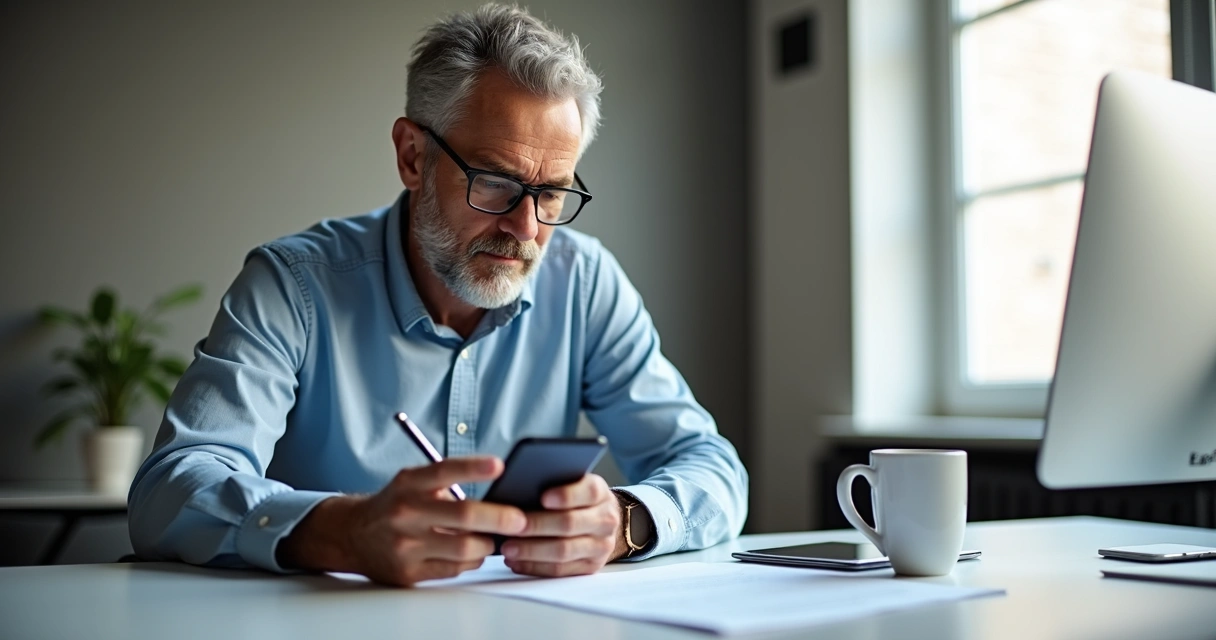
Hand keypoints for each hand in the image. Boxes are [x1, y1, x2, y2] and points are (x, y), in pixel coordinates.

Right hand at [277, 456, 526, 586]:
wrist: (353, 535)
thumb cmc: (396, 505)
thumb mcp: (413, 484)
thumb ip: (448, 485)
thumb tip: (498, 494)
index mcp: (408, 484)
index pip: (445, 471)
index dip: (474, 467)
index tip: (500, 465)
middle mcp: (405, 512)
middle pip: (463, 516)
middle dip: (499, 518)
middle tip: (520, 520)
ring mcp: (405, 545)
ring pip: (465, 548)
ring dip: (486, 544)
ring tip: (491, 538)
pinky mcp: (408, 572)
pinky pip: (455, 569)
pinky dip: (470, 561)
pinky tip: (470, 552)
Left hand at [500, 473, 621, 576]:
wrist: (601, 521)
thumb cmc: (578, 500)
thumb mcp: (575, 485)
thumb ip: (556, 483)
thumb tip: (521, 487)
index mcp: (601, 494)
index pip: (589, 492)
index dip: (566, 495)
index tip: (543, 498)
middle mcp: (605, 521)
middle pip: (570, 524)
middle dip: (538, 526)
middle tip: (513, 526)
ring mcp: (600, 546)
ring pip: (563, 551)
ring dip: (532, 551)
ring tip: (509, 548)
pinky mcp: (590, 567)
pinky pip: (560, 570)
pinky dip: (535, 566)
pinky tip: (517, 561)